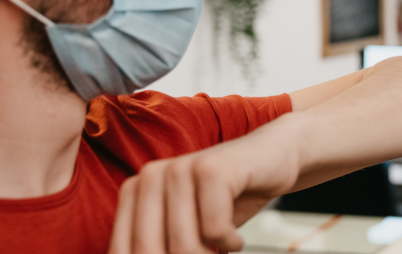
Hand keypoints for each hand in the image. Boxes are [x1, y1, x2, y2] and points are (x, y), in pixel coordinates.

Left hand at [108, 128, 300, 253]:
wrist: (275, 158)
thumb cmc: (229, 198)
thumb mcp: (187, 227)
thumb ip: (162, 246)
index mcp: (135, 190)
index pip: (126, 250)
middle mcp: (150, 176)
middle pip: (150, 251)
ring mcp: (181, 168)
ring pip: (183, 245)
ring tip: (223, 247)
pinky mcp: (212, 169)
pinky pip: (214, 229)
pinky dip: (230, 243)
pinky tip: (236, 238)